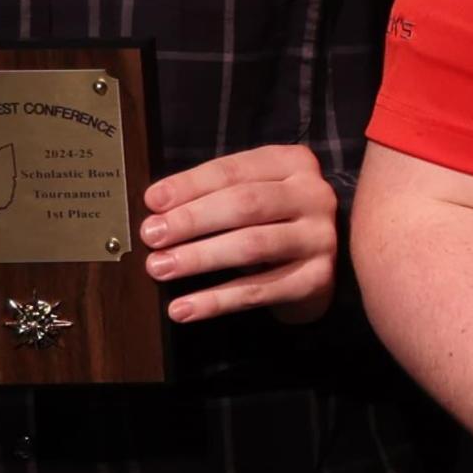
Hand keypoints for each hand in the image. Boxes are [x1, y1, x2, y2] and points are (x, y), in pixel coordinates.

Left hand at [142, 144, 340, 324]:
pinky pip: (258, 291)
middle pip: (245, 204)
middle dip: (191, 220)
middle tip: (152, 236)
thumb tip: (156, 209)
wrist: (316, 261)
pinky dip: (216, 301)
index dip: (189, 186)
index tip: (152, 202)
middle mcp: (315, 197)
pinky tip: (183, 308)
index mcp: (293, 163)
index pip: (234, 171)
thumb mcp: (250, 194)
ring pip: (252, 246)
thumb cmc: (271, 220)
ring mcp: (320, 239)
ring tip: (160, 268)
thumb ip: (212, 194)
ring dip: (199, 258)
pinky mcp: (317, 279)